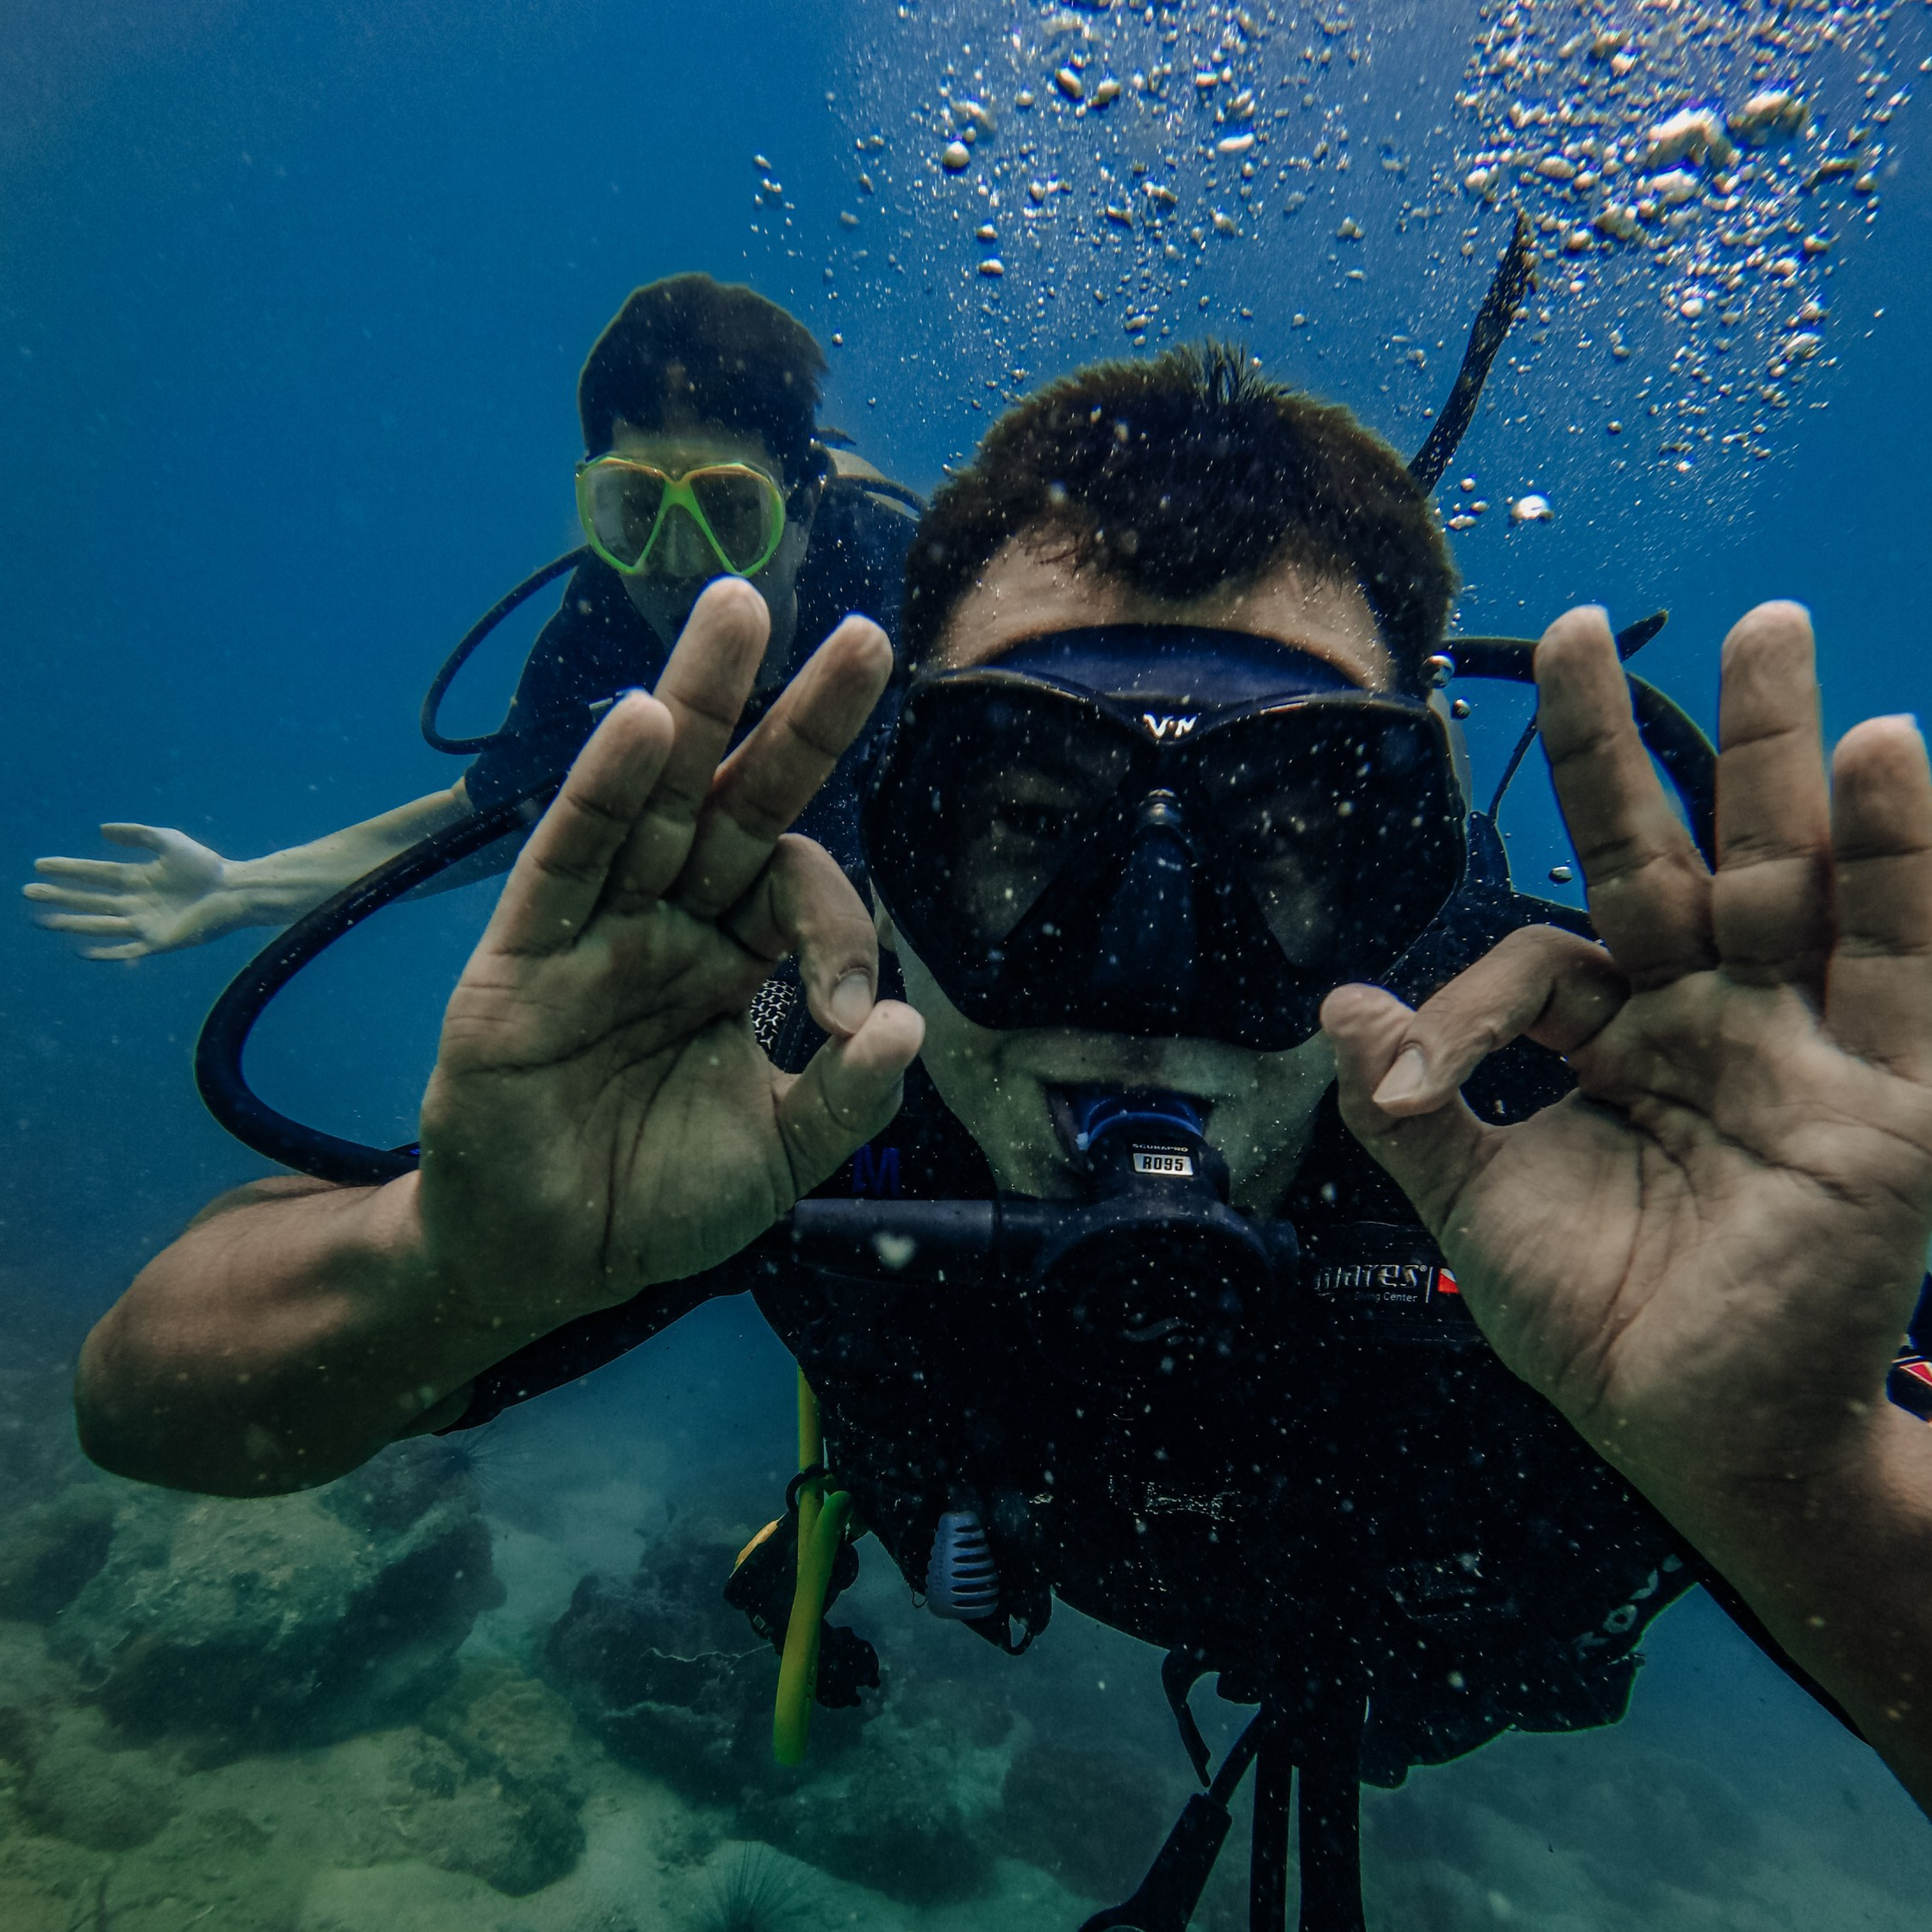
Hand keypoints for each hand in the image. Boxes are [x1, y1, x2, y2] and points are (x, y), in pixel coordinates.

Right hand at [24, 825, 241, 958]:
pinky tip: (80, 950)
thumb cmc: (206, 865)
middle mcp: (136, 901)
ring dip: (70, 922)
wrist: (234, 890)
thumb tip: (101, 829)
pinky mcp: (158, 942)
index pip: (94, 874)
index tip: (40, 865)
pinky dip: (104, 953)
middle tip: (27, 892)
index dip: (68, 869)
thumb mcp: (168, 841)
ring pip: (99, 924)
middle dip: (59, 896)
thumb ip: (137, 834)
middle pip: (89, 899)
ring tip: (42, 920)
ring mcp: (145, 923)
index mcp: (138, 877)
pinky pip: (125, 950)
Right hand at [415, 577, 923, 1326]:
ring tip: (738, 610)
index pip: (795, 885)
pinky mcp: (522, 958)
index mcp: (734, 957)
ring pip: (651, 797)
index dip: (835, 920)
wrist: (545, 1261)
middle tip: (856, 631)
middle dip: (794, 716)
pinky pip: (567, 861)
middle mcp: (670, 922)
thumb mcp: (777, 1159)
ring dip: (694, 704)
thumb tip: (905, 1026)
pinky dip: (601, 793)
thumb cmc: (658, 1200)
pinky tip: (640, 724)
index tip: (846, 1015)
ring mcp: (595, 930)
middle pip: (737, 796)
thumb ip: (843, 1100)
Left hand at [1323, 603, 1931, 1525]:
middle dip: (1642, 744)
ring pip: (1800, 876)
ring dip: (1789, 756)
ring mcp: (1808, 1051)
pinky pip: (1904, 966)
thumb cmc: (1605, 1329)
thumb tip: (1337, 1006)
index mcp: (1622, 1042)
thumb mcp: (1481, 1211)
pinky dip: (1904, 867)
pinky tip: (1894, 757)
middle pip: (1681, 853)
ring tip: (1775, 628)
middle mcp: (1719, 1023)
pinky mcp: (1887, 1102)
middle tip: (1589, 628)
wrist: (1701, 1443)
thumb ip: (1414, 1110)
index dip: (1477, 993)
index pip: (1552, 954)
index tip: (1421, 1067)